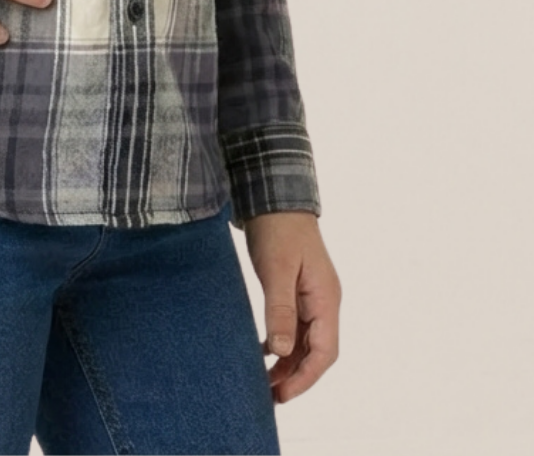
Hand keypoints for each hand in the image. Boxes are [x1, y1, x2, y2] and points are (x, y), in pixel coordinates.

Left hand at [243, 210, 340, 403]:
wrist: (273, 195)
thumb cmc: (278, 228)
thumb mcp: (277, 270)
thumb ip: (280, 310)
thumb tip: (283, 351)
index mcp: (326, 298)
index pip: (325, 351)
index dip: (305, 377)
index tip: (282, 394)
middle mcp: (323, 300)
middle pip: (316, 351)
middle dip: (296, 376)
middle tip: (269, 395)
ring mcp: (311, 295)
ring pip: (305, 341)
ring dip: (288, 362)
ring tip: (265, 381)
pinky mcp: (297, 289)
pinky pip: (295, 326)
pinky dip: (283, 343)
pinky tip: (264, 351)